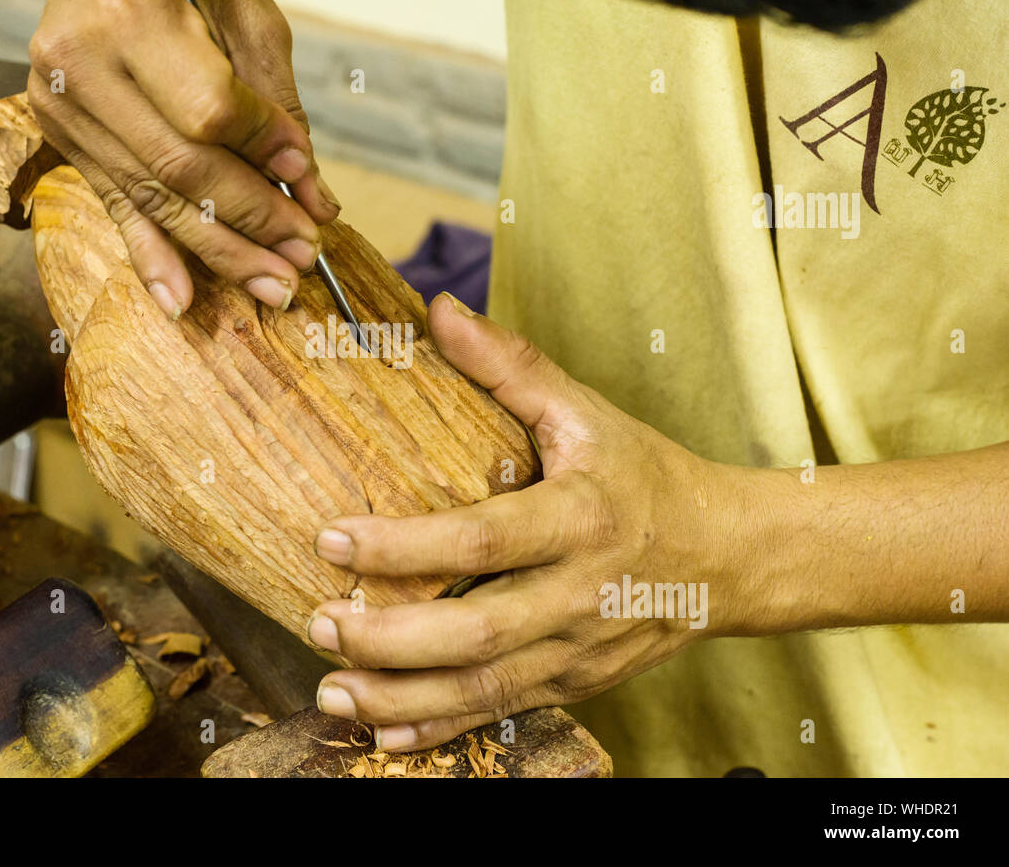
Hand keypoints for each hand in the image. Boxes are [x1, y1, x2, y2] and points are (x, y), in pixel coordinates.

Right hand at [30, 0, 336, 319]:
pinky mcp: (60, 133)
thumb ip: (277, 102)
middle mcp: (79, 64)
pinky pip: (114, 204)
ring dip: (217, 249)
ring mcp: (61, 104)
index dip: (265, 155)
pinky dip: (151, 254)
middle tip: (302, 258)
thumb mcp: (245, 8)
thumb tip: (310, 190)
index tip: (310, 186)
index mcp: (126, 13)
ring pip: (153, 196)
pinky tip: (179, 300)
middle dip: (251, 221)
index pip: (209, 112)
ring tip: (271, 285)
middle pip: (180, 168)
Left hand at [305, 292, 753, 750]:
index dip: (405, 546)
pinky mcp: (577, 682)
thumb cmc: (646, 477)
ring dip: (402, 698)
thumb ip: (510, 366)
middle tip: (320, 623)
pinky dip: (442, 730)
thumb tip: (438, 311)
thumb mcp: (585, 413)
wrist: (728, 557)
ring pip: (485, 686)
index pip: (484, 538)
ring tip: (332, 692)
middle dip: (392, 639)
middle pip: (479, 631)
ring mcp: (580, 647)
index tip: (332, 537)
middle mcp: (581, 591)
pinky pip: (503, 711)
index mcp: (581, 516)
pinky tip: (385, 736)